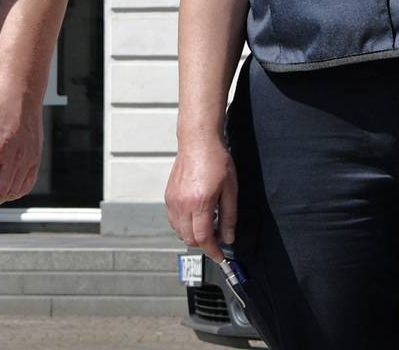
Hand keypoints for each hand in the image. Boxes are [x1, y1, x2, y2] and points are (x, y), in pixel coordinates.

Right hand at [163, 136, 237, 263]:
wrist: (198, 141)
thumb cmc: (216, 159)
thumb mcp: (230, 190)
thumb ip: (229, 217)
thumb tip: (228, 237)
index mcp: (200, 202)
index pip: (203, 238)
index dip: (213, 251)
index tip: (220, 256)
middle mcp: (182, 204)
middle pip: (189, 239)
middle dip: (204, 244)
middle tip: (218, 237)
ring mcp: (172, 201)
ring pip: (180, 232)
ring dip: (194, 235)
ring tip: (209, 223)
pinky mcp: (168, 197)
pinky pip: (174, 221)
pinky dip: (185, 225)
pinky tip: (197, 215)